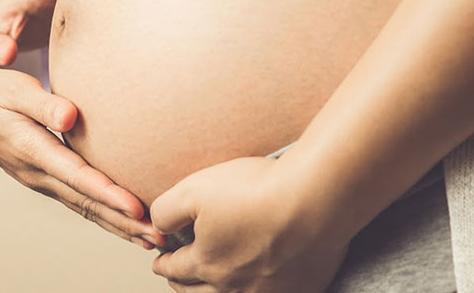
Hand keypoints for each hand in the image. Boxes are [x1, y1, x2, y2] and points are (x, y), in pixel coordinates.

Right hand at [0, 67, 164, 248]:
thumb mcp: (13, 89)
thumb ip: (43, 102)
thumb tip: (71, 115)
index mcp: (33, 149)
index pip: (76, 175)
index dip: (107, 192)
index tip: (136, 207)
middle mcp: (39, 173)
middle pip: (87, 202)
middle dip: (125, 221)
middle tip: (161, 236)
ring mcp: (42, 181)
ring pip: (86, 209)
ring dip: (119, 226)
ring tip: (153, 240)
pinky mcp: (47, 181)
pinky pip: (80, 203)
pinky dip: (105, 217)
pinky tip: (127, 225)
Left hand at [150, 157, 347, 292]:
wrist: (315, 199)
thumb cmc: (255, 191)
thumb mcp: (192, 190)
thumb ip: (166, 211)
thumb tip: (159, 228)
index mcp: (207, 263)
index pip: (176, 269)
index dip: (163, 263)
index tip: (159, 262)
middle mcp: (235, 286)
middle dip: (183, 285)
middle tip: (177, 278)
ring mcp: (270, 291)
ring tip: (209, 287)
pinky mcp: (301, 287)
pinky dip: (257, 292)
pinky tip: (258, 285)